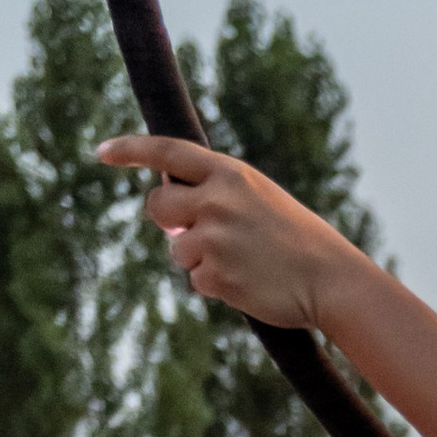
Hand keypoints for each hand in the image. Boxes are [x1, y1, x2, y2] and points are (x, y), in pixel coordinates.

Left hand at [97, 134, 364, 333]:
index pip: (166, 152)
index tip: (102, 152)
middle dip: (169, 222)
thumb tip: (169, 217)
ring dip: (200, 261)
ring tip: (244, 265)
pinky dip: (218, 286)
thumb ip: (217, 196)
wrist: (333, 282)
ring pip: (177, 250)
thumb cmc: (300, 242)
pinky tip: (250, 285)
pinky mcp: (216, 276)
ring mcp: (215, 239)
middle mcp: (217, 201)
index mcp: (230, 174)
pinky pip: (197, 281)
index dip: (130, 150)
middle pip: (157, 206)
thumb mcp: (260, 200)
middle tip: (194, 233)